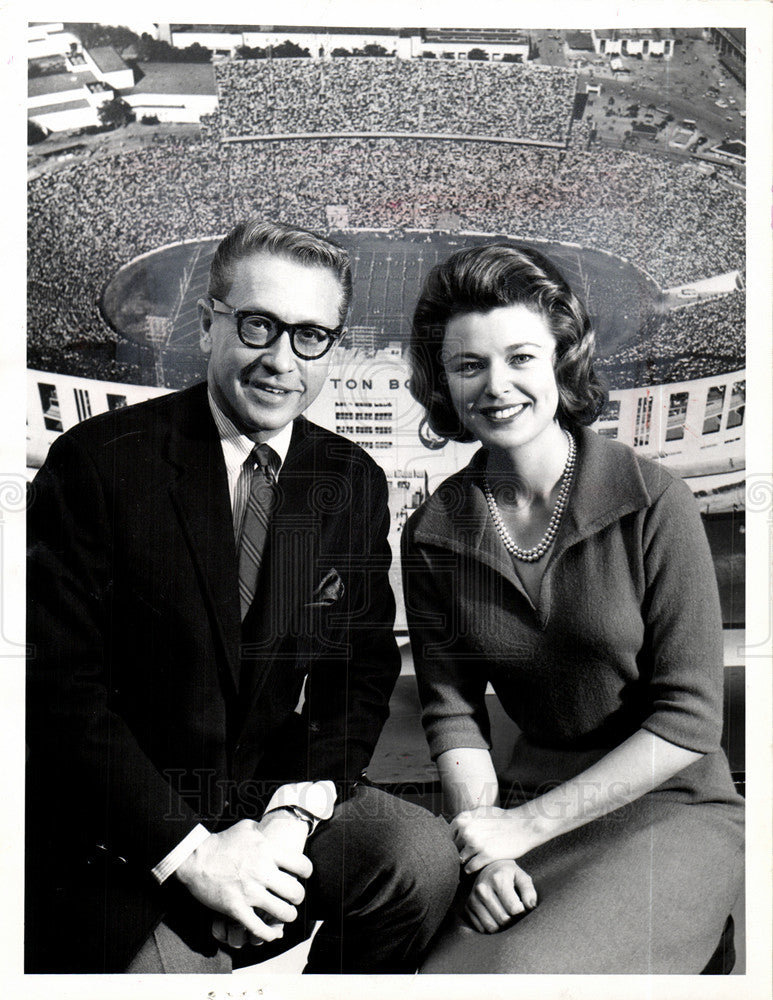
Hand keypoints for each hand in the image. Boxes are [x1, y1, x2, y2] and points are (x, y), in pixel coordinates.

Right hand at [175, 812, 311, 945]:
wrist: (195, 859)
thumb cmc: (222, 842)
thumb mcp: (247, 828)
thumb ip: (265, 831)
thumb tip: (276, 828)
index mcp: (267, 851)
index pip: (301, 865)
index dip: (306, 872)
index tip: (303, 875)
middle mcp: (261, 871)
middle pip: (295, 892)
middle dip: (298, 897)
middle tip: (294, 897)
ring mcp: (249, 891)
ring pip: (282, 912)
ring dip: (288, 916)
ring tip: (286, 914)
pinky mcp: (236, 908)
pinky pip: (258, 928)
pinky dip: (268, 934)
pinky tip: (272, 933)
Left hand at [451, 805, 534, 873]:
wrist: (522, 825)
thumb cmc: (502, 819)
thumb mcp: (480, 812)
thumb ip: (465, 820)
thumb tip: (451, 830)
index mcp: (463, 819)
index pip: (447, 836)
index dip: (452, 843)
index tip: (458, 848)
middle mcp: (467, 830)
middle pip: (453, 848)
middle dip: (458, 853)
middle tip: (465, 857)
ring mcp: (476, 843)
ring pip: (460, 859)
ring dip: (465, 862)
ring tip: (470, 863)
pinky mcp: (486, 855)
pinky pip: (469, 868)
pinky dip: (471, 869)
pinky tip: (476, 867)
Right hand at [464, 860, 536, 933]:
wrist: (488, 870)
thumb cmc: (509, 876)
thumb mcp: (521, 877)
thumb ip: (529, 890)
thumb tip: (531, 906)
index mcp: (498, 879)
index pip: (515, 909)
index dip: (522, 911)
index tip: (521, 905)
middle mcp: (482, 889)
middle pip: (504, 920)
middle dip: (512, 919)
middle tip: (513, 911)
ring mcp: (473, 898)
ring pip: (492, 927)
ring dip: (501, 925)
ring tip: (504, 913)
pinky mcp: (467, 907)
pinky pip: (482, 928)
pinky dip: (490, 926)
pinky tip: (493, 915)